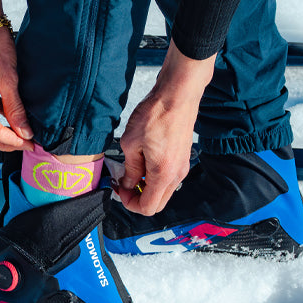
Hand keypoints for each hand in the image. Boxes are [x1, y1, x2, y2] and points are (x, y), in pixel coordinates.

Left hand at [115, 39, 214, 214]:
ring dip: (146, 187)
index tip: (119, 189)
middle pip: (157, 204)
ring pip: (163, 191)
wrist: (177, 94)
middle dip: (138, 198)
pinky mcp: (183, 158)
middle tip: (123, 183)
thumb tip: (127, 183)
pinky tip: (143, 160)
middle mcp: (177, 175)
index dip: (129, 203)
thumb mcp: (131, 142)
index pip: (147, 207)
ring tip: (132, 169)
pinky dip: (154, 177)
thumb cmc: (156, 114)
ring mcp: (182, 167)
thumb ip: (130, 168)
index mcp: (163, 174)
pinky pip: (168, 178)